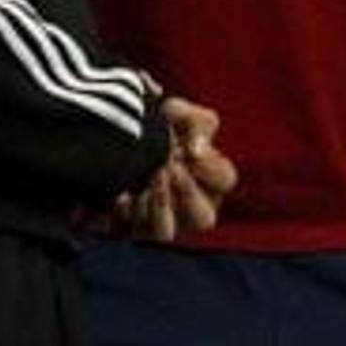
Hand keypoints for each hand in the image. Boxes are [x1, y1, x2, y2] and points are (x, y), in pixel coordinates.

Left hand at [116, 97, 235, 239]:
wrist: (119, 137)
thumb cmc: (161, 126)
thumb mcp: (182, 112)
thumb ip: (196, 120)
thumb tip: (195, 149)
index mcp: (212, 180)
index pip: (226, 181)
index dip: (209, 167)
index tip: (188, 149)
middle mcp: (192, 207)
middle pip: (204, 219)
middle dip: (186, 193)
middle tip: (168, 167)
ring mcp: (162, 222)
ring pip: (167, 233)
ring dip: (158, 206)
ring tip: (148, 179)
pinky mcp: (131, 230)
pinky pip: (131, 233)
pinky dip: (126, 213)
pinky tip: (122, 193)